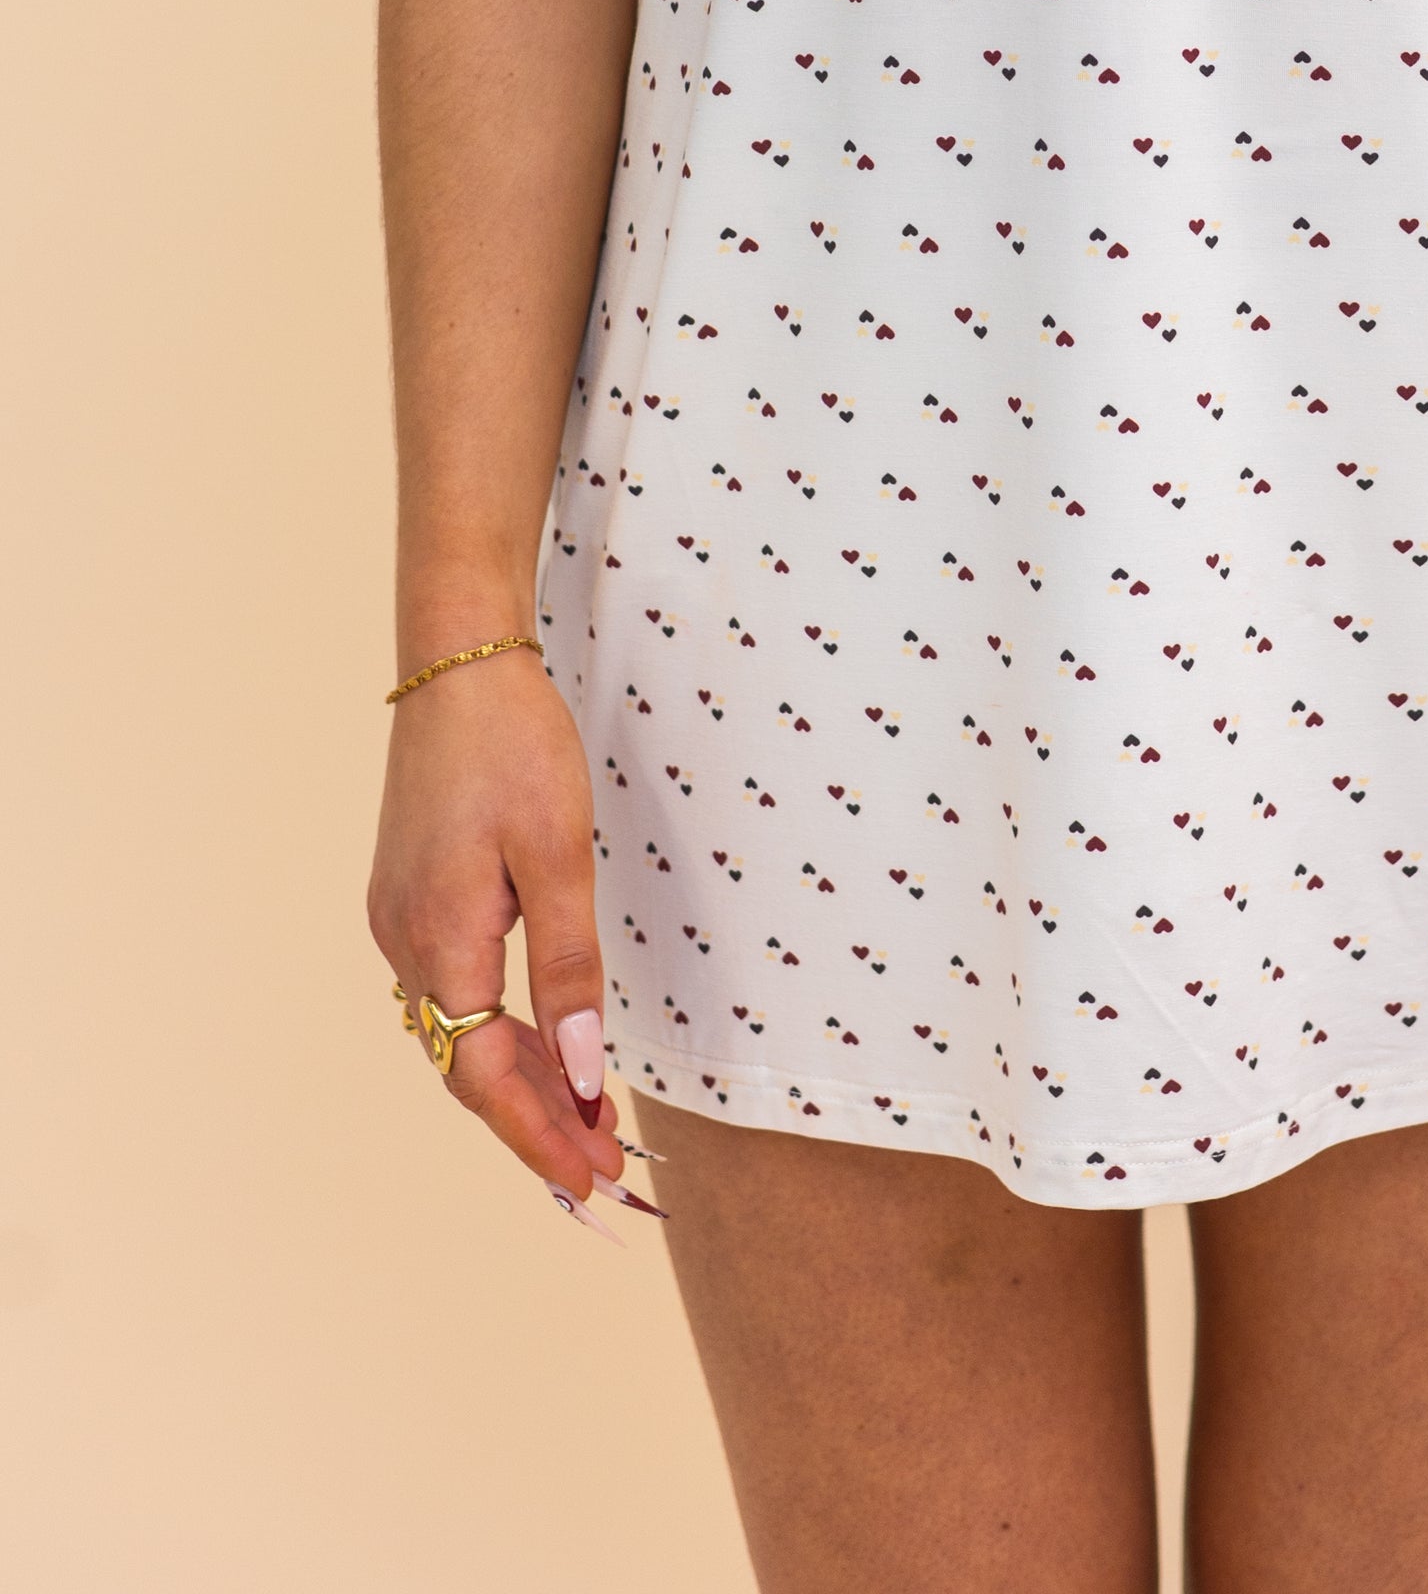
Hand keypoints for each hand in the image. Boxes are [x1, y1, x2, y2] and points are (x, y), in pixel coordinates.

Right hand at [368, 646, 634, 1213]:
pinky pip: (455, 988)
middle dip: (536, 1122)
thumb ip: (569, 967)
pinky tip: (546, 1041)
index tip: (592, 1186)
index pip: (485, 1076)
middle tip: (605, 1171)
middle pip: (468, 1064)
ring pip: (460, 1029)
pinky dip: (501, 1028)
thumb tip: (586, 1072)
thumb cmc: (513, 745)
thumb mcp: (559, 854)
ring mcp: (401, 919)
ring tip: (588, 1120)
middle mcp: (404, 942)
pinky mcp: (411, 895)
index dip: (538, 1137)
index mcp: (438, 939)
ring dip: (521, 1078)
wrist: (457, 662)